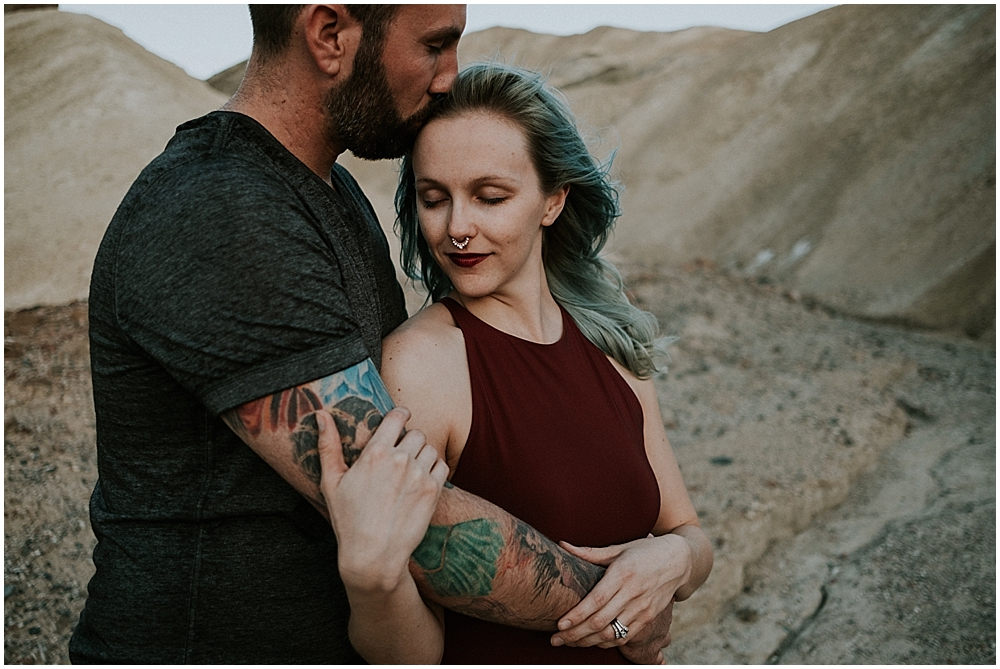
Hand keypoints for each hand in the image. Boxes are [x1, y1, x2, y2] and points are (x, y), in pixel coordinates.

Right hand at [317, 407, 448, 593]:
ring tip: (410, 471)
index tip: (401, 419)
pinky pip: (442, 465)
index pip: (397, 417)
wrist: (374, 555)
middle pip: (416, 433)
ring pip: (430, 448)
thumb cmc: (348, 520)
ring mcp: (419, 474)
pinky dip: (434, 469)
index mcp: (374, 453)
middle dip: (410, 440)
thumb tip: (320, 414)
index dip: (401, 415)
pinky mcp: (433, 490)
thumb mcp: (331, 482)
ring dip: (422, 454)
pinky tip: (421, 481)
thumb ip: (328, 445)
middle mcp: (400, 459)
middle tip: (401, 455)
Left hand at [550, 534, 691, 651]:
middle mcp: (634, 593)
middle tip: (555, 639)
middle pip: (601, 621)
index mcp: (623, 573)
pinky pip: (625, 636)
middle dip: (575, 633)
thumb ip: (590, 552)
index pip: (597, 600)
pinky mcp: (649, 618)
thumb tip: (562, 544)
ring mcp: (643, 608)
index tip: (560, 623)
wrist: (679, 561)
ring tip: (568, 643)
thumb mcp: (619, 548)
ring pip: (612, 633)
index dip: (577, 615)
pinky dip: (606, 642)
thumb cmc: (645, 551)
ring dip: (587, 641)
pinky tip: (590, 642)